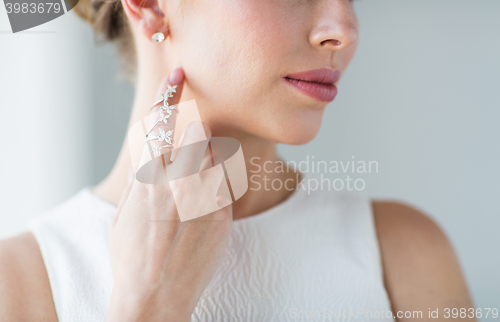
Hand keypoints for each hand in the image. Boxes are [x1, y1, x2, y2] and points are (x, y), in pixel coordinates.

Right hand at [107, 67, 232, 321]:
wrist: (158, 295)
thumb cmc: (132, 255)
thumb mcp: (124, 211)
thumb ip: (139, 175)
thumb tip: (149, 146)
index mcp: (147, 178)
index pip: (160, 122)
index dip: (169, 93)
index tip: (178, 75)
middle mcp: (178, 181)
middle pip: (195, 129)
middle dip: (193, 127)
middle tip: (191, 135)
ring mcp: (204, 195)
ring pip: (213, 153)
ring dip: (204, 158)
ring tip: (190, 186)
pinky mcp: (223, 211)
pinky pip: (222, 180)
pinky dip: (213, 182)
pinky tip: (199, 203)